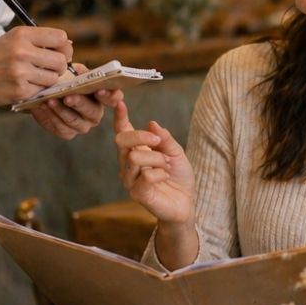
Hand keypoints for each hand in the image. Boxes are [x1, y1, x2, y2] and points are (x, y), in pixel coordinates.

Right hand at [0, 26, 72, 105]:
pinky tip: (22, 85)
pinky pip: (42, 90)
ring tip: (33, 77)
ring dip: (48, 80)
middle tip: (48, 69)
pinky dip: (36, 90)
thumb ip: (39, 40)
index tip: (59, 53)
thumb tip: (69, 44)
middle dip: (59, 66)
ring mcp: (20, 71)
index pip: (60, 37)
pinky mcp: (19, 90)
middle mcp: (22, 51)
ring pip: (54, 77)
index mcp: (22, 34)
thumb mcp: (12, 40)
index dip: (64, 47)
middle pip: (61, 60)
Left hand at [30, 65, 108, 139]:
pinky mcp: (68, 133)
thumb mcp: (75, 72)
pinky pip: (61, 129)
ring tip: (49, 101)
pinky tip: (43, 107)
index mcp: (103, 97)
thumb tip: (81, 72)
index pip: (114, 98)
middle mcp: (96, 114)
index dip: (110, 96)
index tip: (100, 90)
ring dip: (61, 111)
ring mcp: (83, 126)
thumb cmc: (66, 80)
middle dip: (79, 103)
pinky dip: (51, 118)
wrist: (48, 92)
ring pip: (75, 122)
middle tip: (67, 97)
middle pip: (92, 112)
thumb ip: (80, 72)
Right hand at [112, 95, 195, 226]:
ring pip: (135, 157)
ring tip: (167, 166)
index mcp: (136, 151)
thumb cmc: (178, 177)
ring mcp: (129, 179)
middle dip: (141, 136)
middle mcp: (128, 163)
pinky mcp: (136, 193)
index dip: (119, 117)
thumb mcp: (176, 152)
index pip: (122, 132)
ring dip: (157, 158)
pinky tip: (164, 177)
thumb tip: (151, 122)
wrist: (186, 203)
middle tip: (158, 141)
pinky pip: (145, 175)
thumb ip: (164, 138)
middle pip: (121, 140)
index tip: (120, 102)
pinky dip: (159, 173)